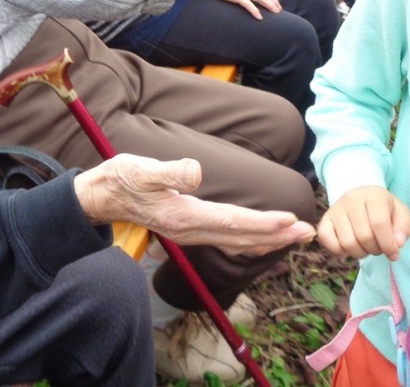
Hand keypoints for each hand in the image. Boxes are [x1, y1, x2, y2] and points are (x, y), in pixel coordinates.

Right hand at [74, 154, 315, 253]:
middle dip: (276, 236)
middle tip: (308, 232)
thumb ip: (168, 171)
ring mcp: (190, 232)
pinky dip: (250, 238)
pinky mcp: (189, 227)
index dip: (263, 222)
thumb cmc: (121, 179)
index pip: (232, 221)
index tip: (289, 220)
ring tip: (295, 235)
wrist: (101, 195)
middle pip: (241, 237)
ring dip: (267, 238)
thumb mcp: (140, 169)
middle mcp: (191, 230)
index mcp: (183, 216)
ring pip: (236, 241)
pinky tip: (262, 236)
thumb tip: (196, 171)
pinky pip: (228, 238)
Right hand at [318, 186, 409, 260]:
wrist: (363, 198)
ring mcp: (336, 208)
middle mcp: (352, 199)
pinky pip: (326, 240)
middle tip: (379, 247)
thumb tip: (398, 243)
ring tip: (366, 247)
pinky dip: (338, 251)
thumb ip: (404, 228)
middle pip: (364, 236)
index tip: (394, 255)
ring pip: (347, 243)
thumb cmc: (384, 210)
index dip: (388, 245)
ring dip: (360, 253)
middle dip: (375, 250)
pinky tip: (349, 247)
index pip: (379, 224)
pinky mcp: (325, 219)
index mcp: (374, 195)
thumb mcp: (401, 214)